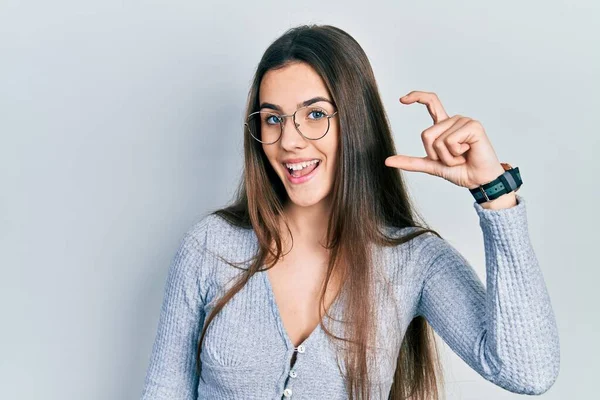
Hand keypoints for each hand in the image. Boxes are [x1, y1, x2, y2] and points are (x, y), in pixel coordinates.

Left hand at [385, 91, 505, 189]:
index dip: (416, 97)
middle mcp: (453, 120)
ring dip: (447, 157)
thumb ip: (411, 162)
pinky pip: (450, 141)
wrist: (478, 180)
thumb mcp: (431, 166)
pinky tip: (468, 152)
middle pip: (426, 134)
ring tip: (461, 157)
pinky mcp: (473, 126)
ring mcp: (464, 121)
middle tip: (452, 158)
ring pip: (437, 140)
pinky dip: (455, 154)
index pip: (430, 103)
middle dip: (435, 154)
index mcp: (444, 126)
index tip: (401, 99)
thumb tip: (387, 161)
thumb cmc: (460, 171)